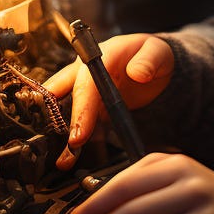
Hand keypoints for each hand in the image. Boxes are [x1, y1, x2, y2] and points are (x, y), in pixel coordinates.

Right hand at [43, 33, 173, 168]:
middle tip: (62, 146)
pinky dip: (75, 138)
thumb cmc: (154, 55)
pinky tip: (73, 157)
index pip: (85, 83)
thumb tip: (137, 73)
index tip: (78, 134)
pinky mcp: (90, 105)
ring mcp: (85, 88)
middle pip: (61, 93)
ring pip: (63, 109)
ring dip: (61, 133)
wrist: (154, 64)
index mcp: (101, 56)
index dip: (81, 110)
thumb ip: (149, 60)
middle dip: (55, 120)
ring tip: (63, 161)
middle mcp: (86, 71)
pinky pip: (78, 121)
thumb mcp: (158, 52)